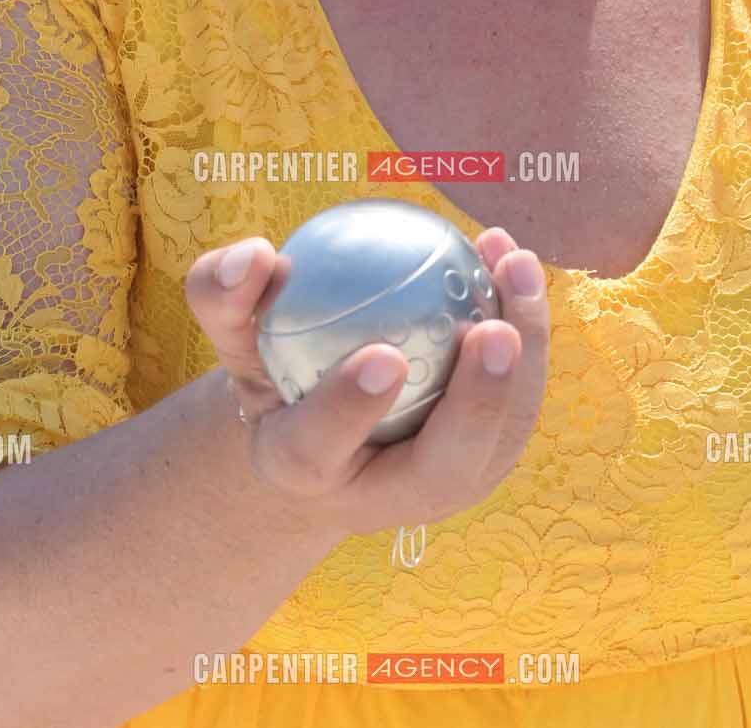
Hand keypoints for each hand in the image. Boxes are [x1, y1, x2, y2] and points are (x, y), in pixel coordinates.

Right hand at [184, 225, 549, 540]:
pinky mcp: (485, 459)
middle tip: (493, 332)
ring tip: (518, 267)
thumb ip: (224, 295)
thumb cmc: (272, 370)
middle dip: (476, 408)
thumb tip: (253, 254)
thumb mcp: (234, 336)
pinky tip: (511, 255)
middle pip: (441, 470)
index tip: (383, 356)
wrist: (319, 437)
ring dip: (525, 358)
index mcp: (303, 470)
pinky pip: (518, 399)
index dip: (349, 408)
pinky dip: (526, 330)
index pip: (319, 448)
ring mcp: (444, 486)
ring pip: (500, 437)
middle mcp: (381, 496)